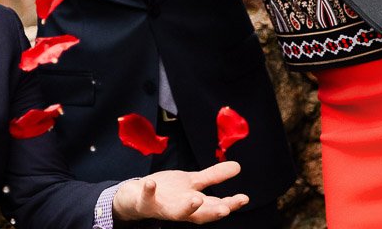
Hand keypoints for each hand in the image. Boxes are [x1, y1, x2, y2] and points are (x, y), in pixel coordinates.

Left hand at [112, 162, 248, 223]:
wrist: (137, 196)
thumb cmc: (168, 192)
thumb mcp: (193, 182)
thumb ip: (214, 177)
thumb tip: (237, 166)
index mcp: (195, 203)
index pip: (216, 205)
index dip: (230, 203)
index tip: (244, 198)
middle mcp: (182, 208)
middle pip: (200, 214)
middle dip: (213, 212)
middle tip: (226, 208)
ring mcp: (164, 206)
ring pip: (177, 212)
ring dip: (187, 207)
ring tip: (196, 199)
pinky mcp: (146, 200)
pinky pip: (147, 197)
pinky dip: (149, 190)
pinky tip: (151, 182)